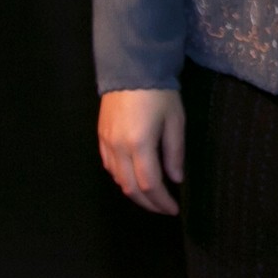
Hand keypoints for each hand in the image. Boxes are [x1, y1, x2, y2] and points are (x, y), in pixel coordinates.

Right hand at [98, 88, 184, 214]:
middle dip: (148, 203)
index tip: (174, 209)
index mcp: (140, 144)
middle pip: (130, 188)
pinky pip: (109, 166)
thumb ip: (174, 152)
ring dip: (134, 193)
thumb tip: (176, 179)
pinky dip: (121, 178)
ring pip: (117, 179)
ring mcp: (106, 143)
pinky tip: (133, 179)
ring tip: (152, 196)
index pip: (150, 185)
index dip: (162, 201)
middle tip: (164, 209)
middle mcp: (119, 148)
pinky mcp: (101, 136)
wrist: (130, 67)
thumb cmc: (159, 92)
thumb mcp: (175, 120)